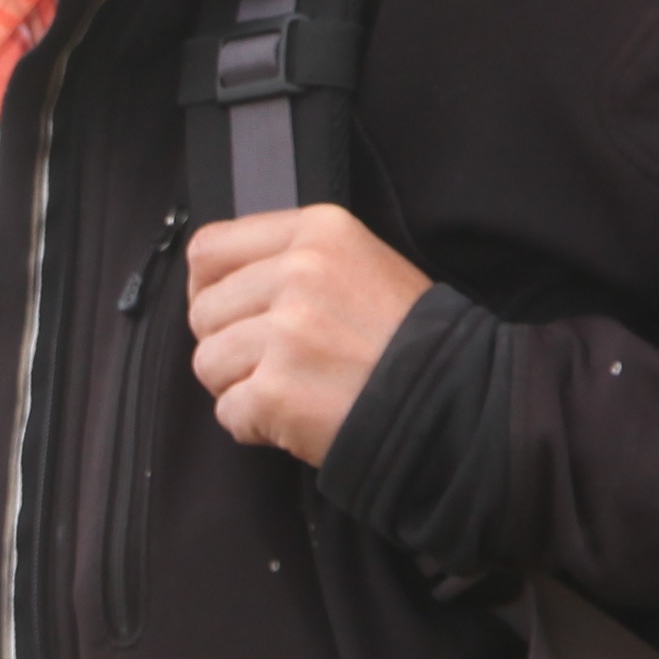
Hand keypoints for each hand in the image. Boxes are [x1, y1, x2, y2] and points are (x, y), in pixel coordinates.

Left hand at [185, 207, 427, 465]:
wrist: (455, 401)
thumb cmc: (409, 340)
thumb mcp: (362, 263)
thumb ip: (293, 259)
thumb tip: (221, 282)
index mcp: (317, 232)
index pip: (209, 248)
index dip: (208, 287)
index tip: (227, 312)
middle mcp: (298, 274)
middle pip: (203, 311)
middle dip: (228, 344)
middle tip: (274, 364)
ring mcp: (285, 334)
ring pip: (207, 362)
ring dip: (239, 386)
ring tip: (290, 391)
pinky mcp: (276, 391)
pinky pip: (228, 412)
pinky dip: (255, 426)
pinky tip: (296, 419)